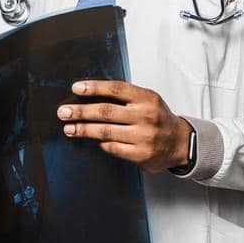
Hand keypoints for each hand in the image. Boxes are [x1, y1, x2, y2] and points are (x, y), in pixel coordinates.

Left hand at [59, 80, 192, 172]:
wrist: (179, 142)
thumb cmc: (158, 118)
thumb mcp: (147, 100)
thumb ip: (125, 97)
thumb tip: (90, 95)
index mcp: (146, 98)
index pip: (116, 89)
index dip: (94, 88)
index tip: (76, 88)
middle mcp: (146, 116)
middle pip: (106, 112)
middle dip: (81, 112)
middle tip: (63, 112)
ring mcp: (143, 137)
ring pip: (106, 132)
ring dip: (84, 129)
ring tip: (69, 128)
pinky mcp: (140, 155)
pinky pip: (113, 148)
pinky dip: (101, 143)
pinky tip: (93, 140)